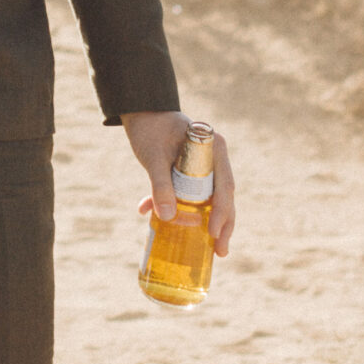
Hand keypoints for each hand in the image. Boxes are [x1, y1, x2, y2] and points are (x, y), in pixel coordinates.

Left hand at [123, 110, 235, 255]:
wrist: (139, 112)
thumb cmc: (149, 130)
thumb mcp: (153, 158)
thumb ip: (160, 185)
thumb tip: (166, 218)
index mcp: (214, 149)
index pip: (224, 187)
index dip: (222, 214)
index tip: (214, 233)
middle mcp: (214, 157)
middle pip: (223, 196)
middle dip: (222, 225)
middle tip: (220, 251)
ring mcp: (205, 164)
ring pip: (210, 198)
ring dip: (206, 222)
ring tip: (208, 249)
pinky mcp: (191, 170)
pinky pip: (192, 193)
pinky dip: (178, 207)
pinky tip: (157, 219)